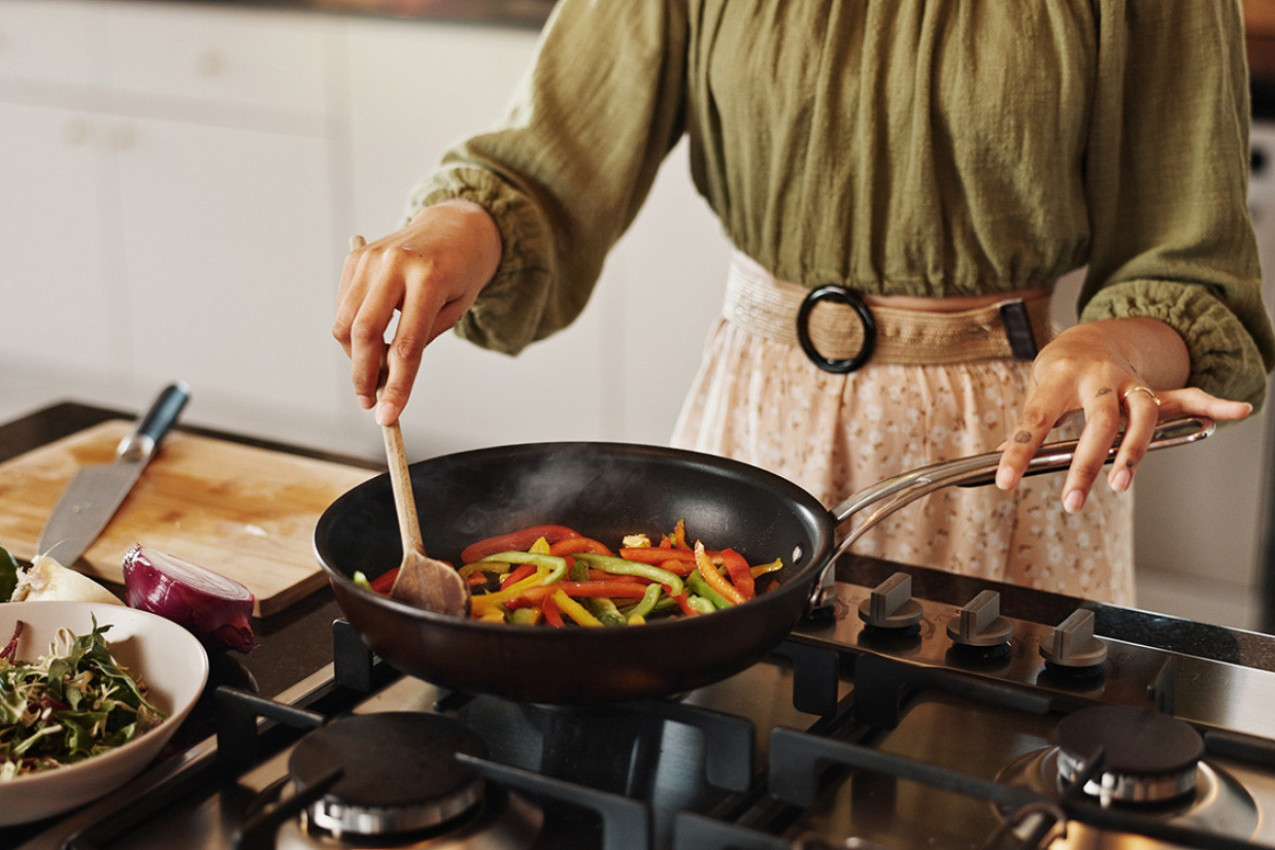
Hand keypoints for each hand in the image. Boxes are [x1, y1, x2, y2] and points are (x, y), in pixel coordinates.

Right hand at [332, 200, 501, 424]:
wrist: (457, 226)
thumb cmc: (462, 272)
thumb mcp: (455, 309)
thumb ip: (420, 340)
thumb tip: (386, 378)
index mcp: (429, 277)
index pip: (407, 345)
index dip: (397, 385)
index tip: (388, 414)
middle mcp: (395, 264)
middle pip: (365, 333)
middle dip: (363, 376)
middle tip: (369, 402)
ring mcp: (371, 258)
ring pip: (346, 323)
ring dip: (355, 357)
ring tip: (374, 372)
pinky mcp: (357, 258)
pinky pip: (344, 306)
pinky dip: (352, 332)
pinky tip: (371, 339)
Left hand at [995, 317, 1252, 511]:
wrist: (1083, 340)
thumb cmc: (1056, 376)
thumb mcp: (1035, 395)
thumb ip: (1028, 430)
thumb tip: (997, 464)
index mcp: (1058, 379)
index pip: (1035, 419)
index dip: (1018, 452)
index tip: (1005, 481)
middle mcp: (1097, 379)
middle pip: (1098, 420)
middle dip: (1087, 462)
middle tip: (1073, 499)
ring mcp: (1129, 383)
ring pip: (1142, 413)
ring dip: (1135, 448)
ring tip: (1123, 482)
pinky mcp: (1151, 391)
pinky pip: (1187, 396)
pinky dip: (1214, 403)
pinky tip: (1238, 410)